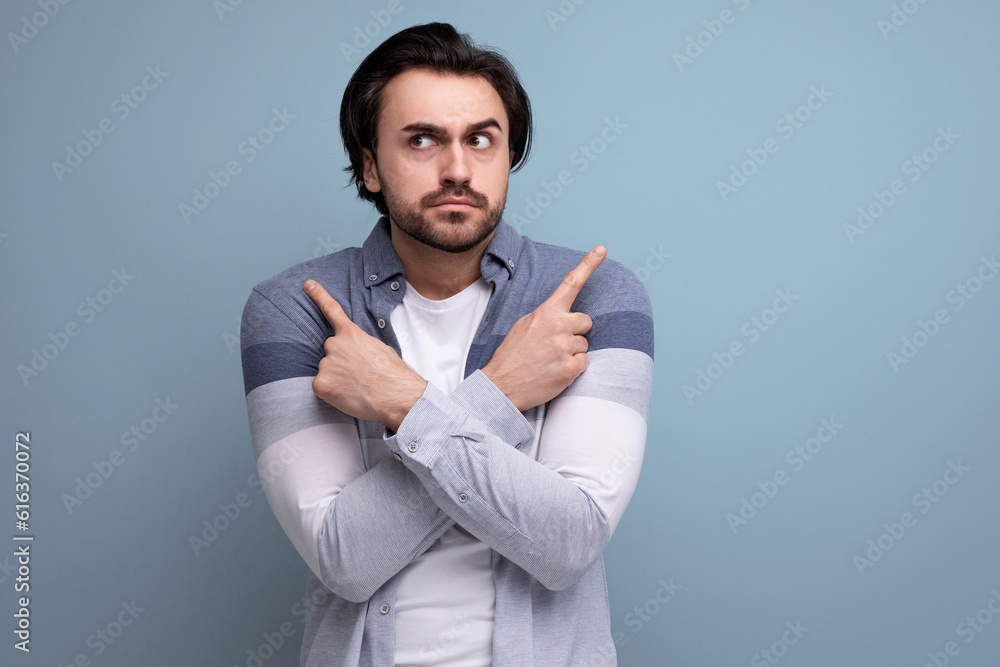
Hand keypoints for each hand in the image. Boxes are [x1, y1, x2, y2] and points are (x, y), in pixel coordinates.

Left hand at [304, 280, 426, 431]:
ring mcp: (325, 364)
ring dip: (338, 379)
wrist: (395, 395)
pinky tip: (348, 395)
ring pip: (327, 371)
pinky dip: (332, 393)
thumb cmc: (394, 375)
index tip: (307, 284)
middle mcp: (334, 344)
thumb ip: (360, 346)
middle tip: (359, 375)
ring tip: (358, 387)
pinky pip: (322, 387)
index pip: (331, 310)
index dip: (318, 296)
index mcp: (351, 334)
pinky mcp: (320, 383)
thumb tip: (356, 355)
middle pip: (331, 352)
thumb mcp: (380, 349)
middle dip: (341, 362)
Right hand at [481, 245, 605, 411]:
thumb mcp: (524, 325)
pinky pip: (585, 362)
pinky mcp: (571, 367)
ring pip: (584, 344)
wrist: (502, 385)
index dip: (588, 265)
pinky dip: (574, 368)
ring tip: (550, 360)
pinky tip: (555, 371)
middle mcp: (558, 325)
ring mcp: (565, 347)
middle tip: (555, 344)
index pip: (571, 283)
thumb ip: (547, 317)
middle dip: (576, 332)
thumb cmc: (513, 355)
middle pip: (586, 321)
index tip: (602, 250)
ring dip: (572, 352)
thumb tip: (564, 316)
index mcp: (547, 312)